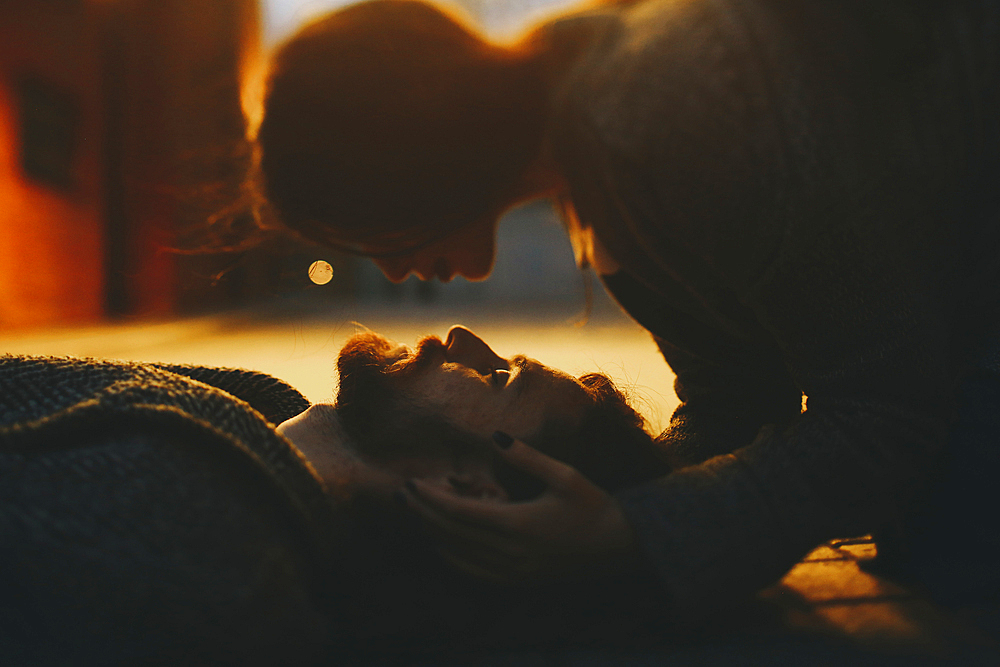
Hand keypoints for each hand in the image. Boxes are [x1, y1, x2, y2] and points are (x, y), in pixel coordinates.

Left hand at [401, 433, 641, 583]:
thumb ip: (526, 457)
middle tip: (400, 495)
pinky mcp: (516, 580)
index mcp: (517, 524)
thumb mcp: (563, 475)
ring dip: (432, 533)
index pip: (459, 513)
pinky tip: (441, 543)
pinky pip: (472, 571)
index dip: (430, 499)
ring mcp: (511, 571)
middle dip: (422, 514)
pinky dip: (451, 556)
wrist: (617, 547)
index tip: (411, 483)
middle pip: (450, 534)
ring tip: (415, 512)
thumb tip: (495, 435)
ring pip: (457, 555)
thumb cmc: (592, 506)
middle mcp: (508, 552)